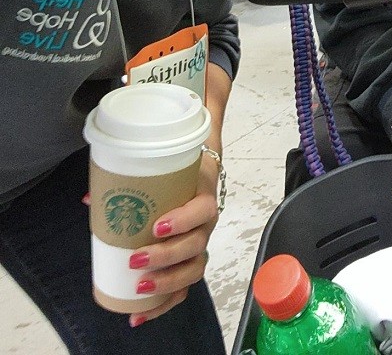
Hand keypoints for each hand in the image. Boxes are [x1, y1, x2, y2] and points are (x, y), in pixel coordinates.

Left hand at [126, 151, 219, 326]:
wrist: (198, 180)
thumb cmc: (177, 178)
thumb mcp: (162, 172)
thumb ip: (128, 181)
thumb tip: (90, 199)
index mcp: (201, 199)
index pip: (202, 211)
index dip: (183, 221)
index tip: (157, 227)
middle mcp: (204, 226)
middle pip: (195, 245)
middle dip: (166, 256)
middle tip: (136, 259)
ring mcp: (199, 248)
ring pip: (193, 270)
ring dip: (167, 283)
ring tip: (140, 287)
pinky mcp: (189, 266)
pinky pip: (182, 291)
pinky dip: (161, 306)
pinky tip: (139, 315)